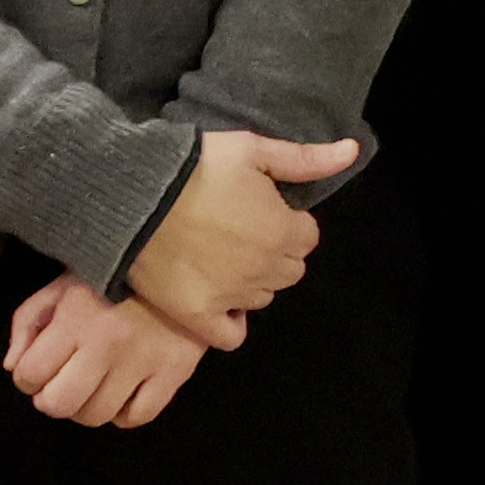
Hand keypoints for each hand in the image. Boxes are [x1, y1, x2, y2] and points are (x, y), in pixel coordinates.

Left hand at [2, 276, 212, 427]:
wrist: (185, 258)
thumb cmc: (116, 274)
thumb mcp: (61, 285)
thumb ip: (27, 321)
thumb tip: (13, 366)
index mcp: (76, 318)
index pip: (30, 373)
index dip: (27, 377)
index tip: (40, 368)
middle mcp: (108, 344)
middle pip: (60, 403)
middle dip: (52, 398)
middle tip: (63, 383)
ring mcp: (145, 360)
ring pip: (98, 415)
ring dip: (87, 407)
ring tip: (94, 386)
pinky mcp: (176, 371)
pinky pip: (138, 416)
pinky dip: (125, 413)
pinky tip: (124, 392)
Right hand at [123, 126, 352, 338]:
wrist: (133, 193)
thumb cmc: (196, 165)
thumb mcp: (254, 150)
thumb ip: (306, 159)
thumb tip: (352, 151)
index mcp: (284, 231)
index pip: (307, 237)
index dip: (288, 222)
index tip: (261, 210)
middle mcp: (264, 269)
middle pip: (289, 270)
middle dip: (274, 252)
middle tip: (239, 231)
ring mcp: (231, 295)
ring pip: (262, 297)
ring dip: (251, 281)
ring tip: (220, 256)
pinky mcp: (196, 314)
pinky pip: (230, 335)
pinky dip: (230, 323)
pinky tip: (219, 302)